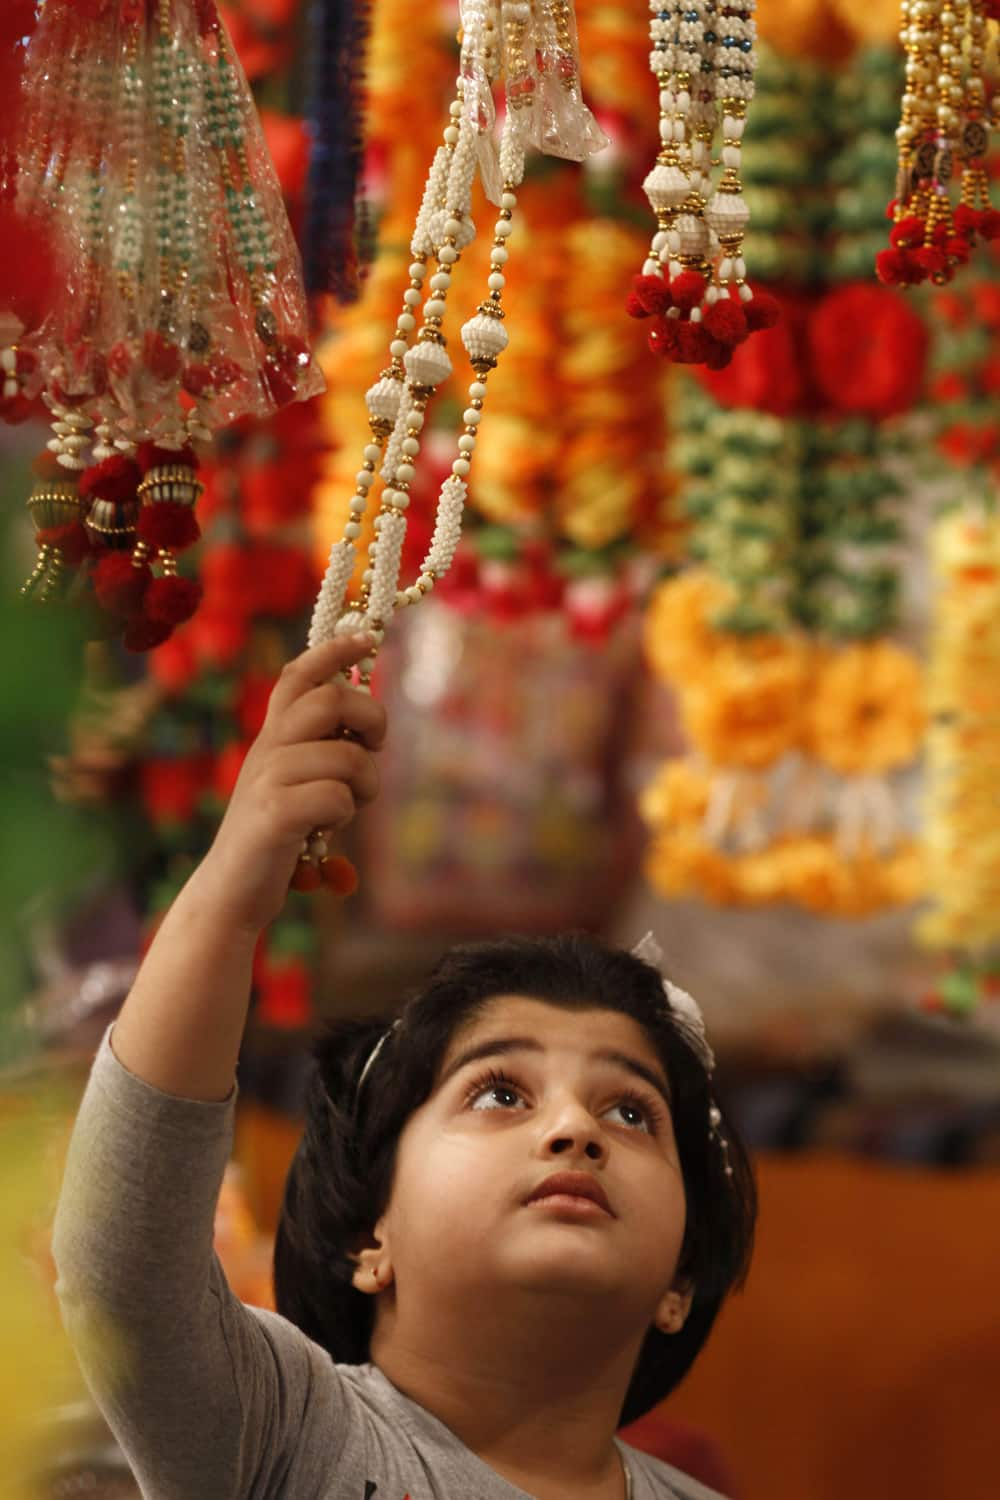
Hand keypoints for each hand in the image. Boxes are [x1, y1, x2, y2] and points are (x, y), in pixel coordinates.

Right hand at [196, 634, 386, 933]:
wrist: (231, 891)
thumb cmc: (276, 837)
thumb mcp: (294, 782)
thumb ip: (320, 748)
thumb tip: (368, 718)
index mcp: (273, 736)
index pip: (299, 675)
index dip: (335, 650)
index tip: (368, 639)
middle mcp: (267, 749)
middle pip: (331, 699)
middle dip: (371, 720)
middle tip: (374, 749)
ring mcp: (266, 780)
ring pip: (346, 756)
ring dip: (365, 784)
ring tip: (350, 805)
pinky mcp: (273, 815)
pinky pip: (336, 796)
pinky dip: (344, 813)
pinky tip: (326, 828)